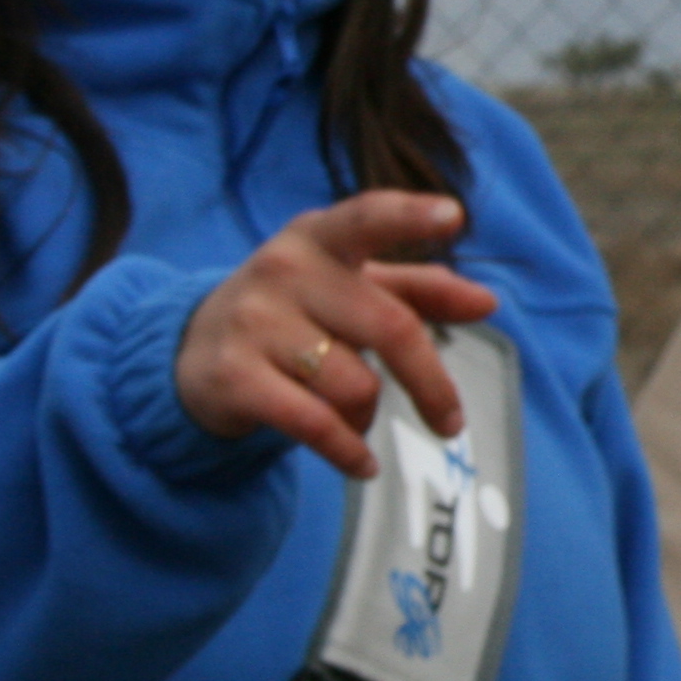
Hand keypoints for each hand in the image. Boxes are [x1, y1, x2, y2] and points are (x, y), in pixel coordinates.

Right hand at [174, 191, 499, 478]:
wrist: (193, 350)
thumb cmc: (296, 311)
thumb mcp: (350, 288)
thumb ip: (419, 290)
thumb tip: (487, 302)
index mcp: (321, 238)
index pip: (367, 218)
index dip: (410, 216)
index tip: (454, 215)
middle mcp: (285, 269)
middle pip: (389, 327)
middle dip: (430, 383)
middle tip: (451, 423)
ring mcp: (254, 321)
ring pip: (354, 383)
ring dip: (368, 414)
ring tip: (354, 418)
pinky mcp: (233, 376)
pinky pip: (315, 423)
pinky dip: (348, 451)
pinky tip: (362, 464)